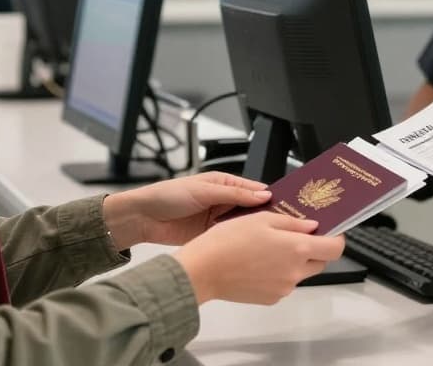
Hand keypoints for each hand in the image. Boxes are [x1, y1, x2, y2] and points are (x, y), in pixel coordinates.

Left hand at [102, 172, 271, 249]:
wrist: (142, 219)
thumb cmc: (168, 196)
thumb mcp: (204, 190)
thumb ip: (234, 193)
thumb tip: (263, 194)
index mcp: (225, 184)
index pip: (255, 190)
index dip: (271, 198)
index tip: (289, 208)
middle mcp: (224, 201)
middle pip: (253, 210)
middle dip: (267, 217)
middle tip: (287, 227)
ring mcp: (218, 220)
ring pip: (244, 226)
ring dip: (255, 232)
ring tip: (274, 239)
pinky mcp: (211, 236)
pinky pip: (231, 238)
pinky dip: (241, 243)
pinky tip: (254, 249)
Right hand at [174, 212, 345, 304]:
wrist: (202, 271)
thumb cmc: (228, 241)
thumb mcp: (262, 219)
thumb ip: (292, 223)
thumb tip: (312, 226)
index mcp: (297, 249)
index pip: (335, 248)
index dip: (336, 238)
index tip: (330, 231)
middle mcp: (294, 272)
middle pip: (320, 262)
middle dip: (314, 249)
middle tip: (296, 236)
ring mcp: (283, 288)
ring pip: (300, 273)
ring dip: (294, 261)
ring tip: (269, 248)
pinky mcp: (270, 298)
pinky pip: (284, 284)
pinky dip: (278, 273)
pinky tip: (259, 262)